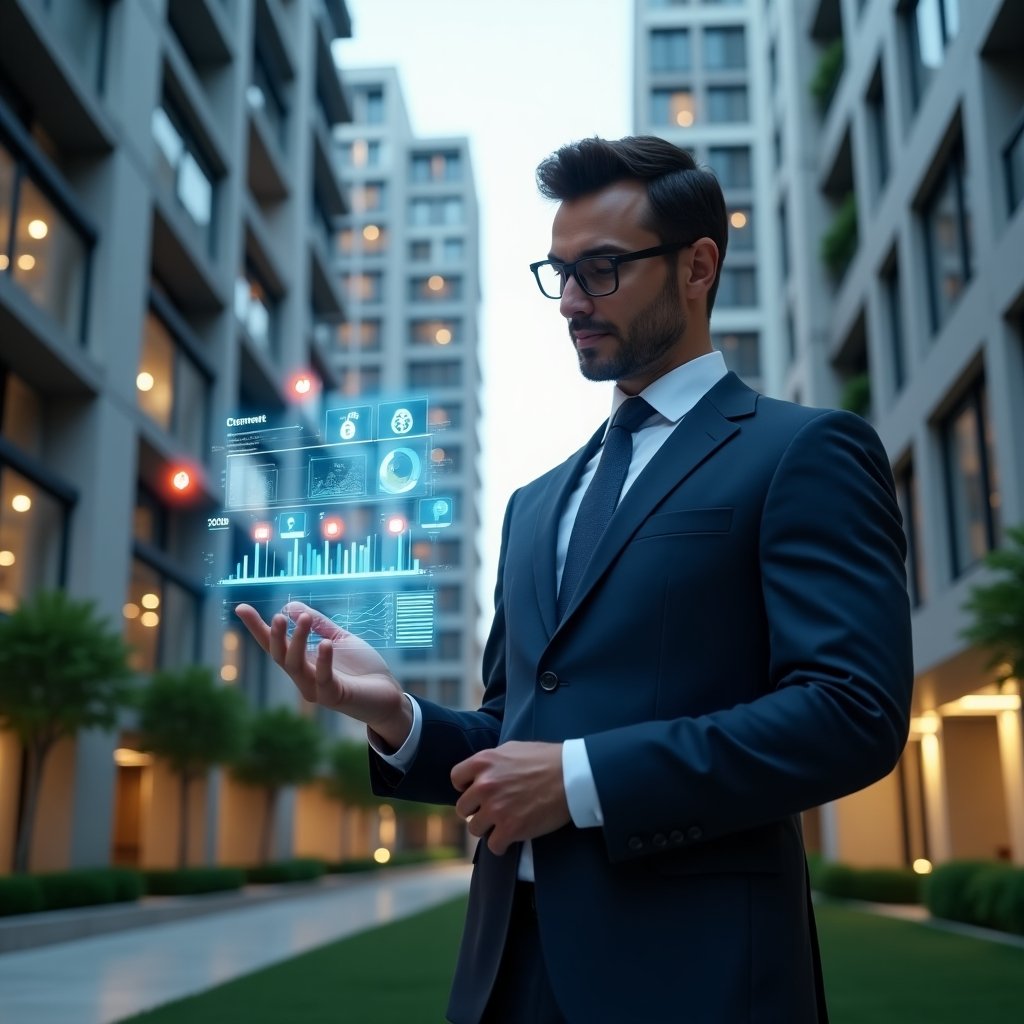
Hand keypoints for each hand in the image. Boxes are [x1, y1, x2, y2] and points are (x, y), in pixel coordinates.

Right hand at [235, 602, 410, 748]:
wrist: (388, 693)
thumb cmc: (362, 668)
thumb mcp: (340, 639)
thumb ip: (320, 624)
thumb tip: (292, 607)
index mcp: (303, 662)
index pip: (275, 644)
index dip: (257, 628)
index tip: (240, 608)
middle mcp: (303, 677)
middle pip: (279, 656)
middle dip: (275, 636)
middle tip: (278, 615)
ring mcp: (316, 689)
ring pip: (295, 666)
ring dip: (297, 641)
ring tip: (302, 617)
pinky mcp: (333, 696)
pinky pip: (323, 678)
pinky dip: (323, 660)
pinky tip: (325, 643)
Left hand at [451, 741, 569, 855]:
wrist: (573, 775)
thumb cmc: (547, 759)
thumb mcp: (513, 748)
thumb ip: (492, 761)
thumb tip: (480, 772)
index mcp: (484, 762)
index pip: (456, 778)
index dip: (465, 786)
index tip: (477, 791)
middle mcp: (485, 785)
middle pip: (463, 807)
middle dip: (476, 810)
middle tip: (492, 810)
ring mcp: (496, 808)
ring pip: (475, 828)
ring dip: (488, 828)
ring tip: (503, 823)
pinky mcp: (510, 829)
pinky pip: (493, 846)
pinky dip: (501, 844)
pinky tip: (511, 837)